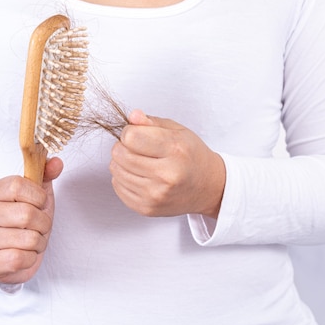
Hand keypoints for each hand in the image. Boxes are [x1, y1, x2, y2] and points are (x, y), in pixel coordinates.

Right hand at [0, 158, 61, 284]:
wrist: (11, 254)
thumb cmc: (24, 222)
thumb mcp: (37, 195)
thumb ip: (46, 175)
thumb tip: (56, 162)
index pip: (18, 185)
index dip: (37, 197)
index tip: (39, 203)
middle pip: (26, 214)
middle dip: (43, 223)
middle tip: (38, 226)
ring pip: (28, 238)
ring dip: (38, 242)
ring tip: (30, 240)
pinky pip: (20, 258)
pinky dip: (30, 258)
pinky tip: (22, 253)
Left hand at [110, 110, 225, 217]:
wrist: (208, 188)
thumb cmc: (192, 156)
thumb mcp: (179, 131)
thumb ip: (152, 122)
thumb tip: (133, 116)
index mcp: (176, 150)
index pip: (131, 137)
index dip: (130, 132)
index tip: (139, 134)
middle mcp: (167, 174)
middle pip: (120, 154)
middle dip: (124, 147)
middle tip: (138, 149)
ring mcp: (156, 194)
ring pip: (115, 171)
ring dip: (122, 163)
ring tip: (140, 162)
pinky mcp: (147, 208)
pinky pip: (118, 187)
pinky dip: (123, 179)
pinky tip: (140, 176)